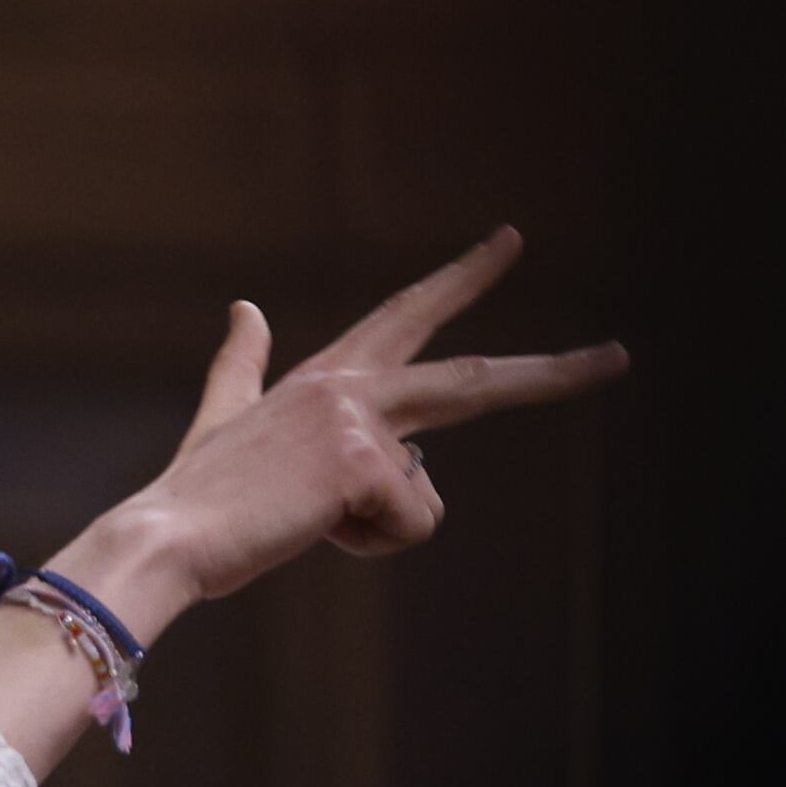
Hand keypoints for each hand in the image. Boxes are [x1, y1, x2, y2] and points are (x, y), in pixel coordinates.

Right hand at [72, 228, 625, 622]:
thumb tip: (246, 305)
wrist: (165, 535)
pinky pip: (412, 524)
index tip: (511, 241)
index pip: (409, 314)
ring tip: (305, 521)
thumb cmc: (199, 495)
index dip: (462, 278)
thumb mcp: (225, 418)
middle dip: (554, 372)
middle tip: (620, 356)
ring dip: (376, 527)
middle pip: (474, 380)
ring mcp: (362, 417)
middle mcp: (353, 384)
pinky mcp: (367, 461)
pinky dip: (367, 545)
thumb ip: (241, 363)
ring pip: (430, 488)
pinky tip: (310, 529)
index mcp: (328, 375)